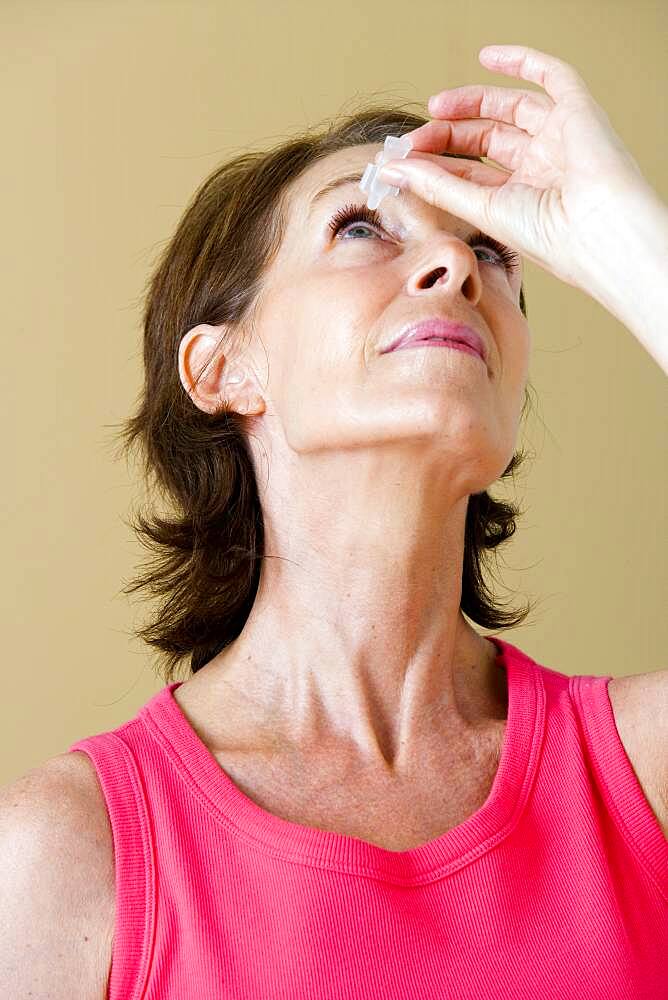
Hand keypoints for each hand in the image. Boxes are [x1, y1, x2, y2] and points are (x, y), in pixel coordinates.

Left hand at [378, 44, 652, 292]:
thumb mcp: (482, 209)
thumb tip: (391, 168)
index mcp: (521, 199)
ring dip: (471, 102)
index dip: (435, 164)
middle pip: (486, 139)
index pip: (471, 172)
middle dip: (447, 134)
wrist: (599, 232)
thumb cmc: (551, 238)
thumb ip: (437, 186)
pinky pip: (551, 75)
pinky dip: (521, 61)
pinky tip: (488, 57)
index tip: (400, 163)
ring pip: (510, 109)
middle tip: (413, 138)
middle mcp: (541, 168)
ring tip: (436, 106)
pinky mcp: (579, 111)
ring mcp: (560, 138)